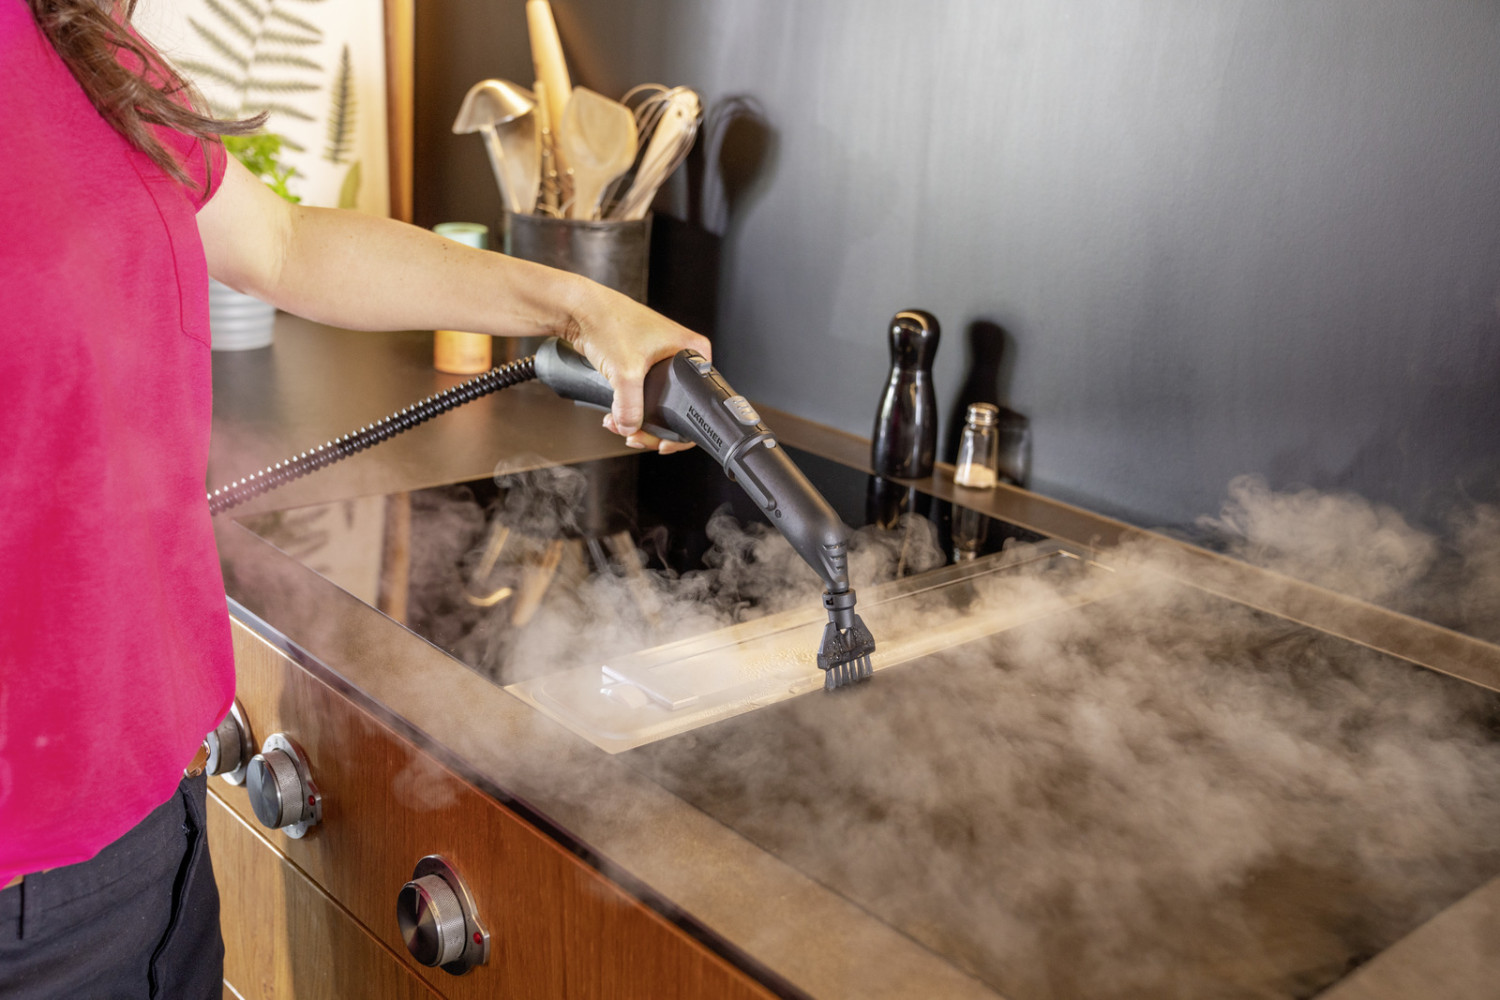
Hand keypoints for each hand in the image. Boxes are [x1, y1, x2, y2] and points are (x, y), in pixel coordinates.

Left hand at [563, 282, 710, 445]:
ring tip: (620, 426)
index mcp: (693, 351)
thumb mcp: (625, 371)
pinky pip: (644, 396)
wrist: (580, 309)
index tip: (662, 443)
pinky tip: (617, 416)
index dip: (680, 429)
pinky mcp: (643, 364)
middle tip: (636, 437)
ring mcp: (662, 361)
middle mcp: (682, 355)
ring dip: (638, 421)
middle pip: (677, 408)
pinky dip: (631, 408)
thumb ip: (630, 407)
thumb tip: (631, 428)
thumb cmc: (609, 322)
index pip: (698, 401)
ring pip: (658, 404)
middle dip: (654, 429)